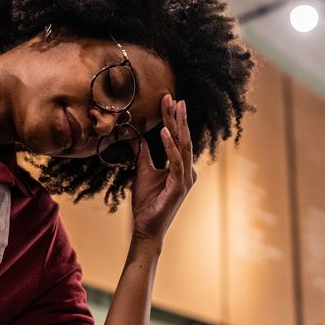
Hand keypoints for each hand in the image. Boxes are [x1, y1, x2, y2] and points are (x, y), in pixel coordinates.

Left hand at [130, 94, 195, 241]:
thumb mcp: (143, 171)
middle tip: (174, 97)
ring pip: (183, 146)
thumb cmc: (147, 203)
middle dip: (178, 116)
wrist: (146, 228)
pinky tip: (165, 132)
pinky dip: (170, 146)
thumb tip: (137, 136)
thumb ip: (144, 153)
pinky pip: (175, 162)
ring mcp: (185, 178)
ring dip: (178, 125)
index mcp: (180, 166)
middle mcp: (187, 170)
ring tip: (173, 107)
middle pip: (182, 138)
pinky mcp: (179, 186)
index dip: (172, 118)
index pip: (176, 137)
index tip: (167, 99)